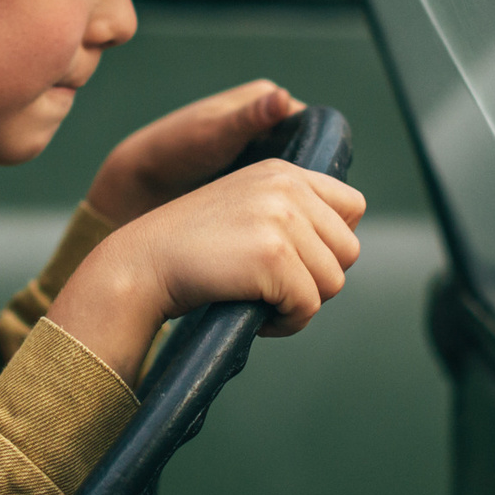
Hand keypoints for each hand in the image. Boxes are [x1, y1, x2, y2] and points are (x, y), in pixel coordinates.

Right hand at [47, 160, 366, 380]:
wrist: (142, 265)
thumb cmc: (191, 250)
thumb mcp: (244, 208)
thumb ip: (290, 212)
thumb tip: (346, 246)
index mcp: (282, 171)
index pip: (353, 207)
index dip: (331, 244)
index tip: (295, 263)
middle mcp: (286, 186)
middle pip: (349, 251)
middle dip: (317, 279)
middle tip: (274, 290)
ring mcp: (281, 218)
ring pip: (334, 281)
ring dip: (302, 303)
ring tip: (263, 302)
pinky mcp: (273, 256)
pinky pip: (308, 306)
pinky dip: (286, 323)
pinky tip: (257, 317)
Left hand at [85, 79, 301, 226]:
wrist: (141, 183)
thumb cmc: (173, 150)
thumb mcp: (213, 135)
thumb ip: (247, 119)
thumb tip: (281, 98)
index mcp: (265, 99)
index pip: (315, 127)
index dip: (321, 157)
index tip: (319, 192)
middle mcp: (268, 122)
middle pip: (308, 152)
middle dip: (311, 184)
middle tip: (311, 214)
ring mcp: (261, 151)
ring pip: (297, 177)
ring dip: (298, 199)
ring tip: (299, 224)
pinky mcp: (253, 176)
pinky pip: (280, 192)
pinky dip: (281, 207)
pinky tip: (282, 226)